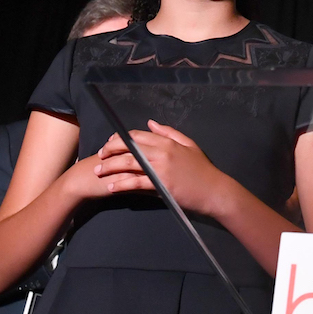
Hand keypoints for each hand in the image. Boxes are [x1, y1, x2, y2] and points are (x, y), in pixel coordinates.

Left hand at [95, 120, 227, 216]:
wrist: (214, 191)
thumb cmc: (203, 169)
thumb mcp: (189, 145)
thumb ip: (169, 133)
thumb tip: (150, 123)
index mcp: (167, 142)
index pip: (136, 135)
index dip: (119, 139)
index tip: (109, 144)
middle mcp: (162, 152)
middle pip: (128, 147)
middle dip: (109, 151)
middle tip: (99, 157)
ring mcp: (160, 168)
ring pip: (128, 164)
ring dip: (110, 167)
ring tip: (98, 172)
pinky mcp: (160, 184)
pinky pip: (135, 183)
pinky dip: (121, 184)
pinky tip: (112, 187)